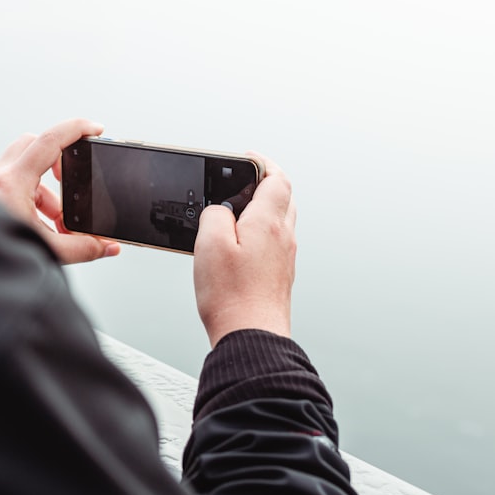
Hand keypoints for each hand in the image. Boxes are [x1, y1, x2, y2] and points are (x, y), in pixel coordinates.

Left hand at [0, 118, 120, 264]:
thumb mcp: (45, 252)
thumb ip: (81, 249)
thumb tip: (107, 246)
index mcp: (11, 184)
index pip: (49, 141)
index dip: (77, 129)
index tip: (95, 129)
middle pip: (35, 146)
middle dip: (60, 164)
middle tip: (75, 183)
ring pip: (25, 167)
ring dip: (47, 190)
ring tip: (60, 222)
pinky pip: (15, 184)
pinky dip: (33, 199)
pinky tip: (41, 226)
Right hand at [193, 153, 296, 347]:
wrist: (252, 337)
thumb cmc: (232, 297)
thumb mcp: (209, 244)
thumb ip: (214, 215)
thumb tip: (218, 210)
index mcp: (269, 222)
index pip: (277, 177)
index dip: (262, 162)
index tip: (247, 157)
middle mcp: (283, 237)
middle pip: (283, 196)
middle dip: (264, 183)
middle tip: (240, 182)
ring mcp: (284, 257)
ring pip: (280, 219)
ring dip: (263, 208)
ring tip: (235, 212)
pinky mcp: (279, 275)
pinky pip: (275, 242)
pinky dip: (261, 232)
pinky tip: (239, 244)